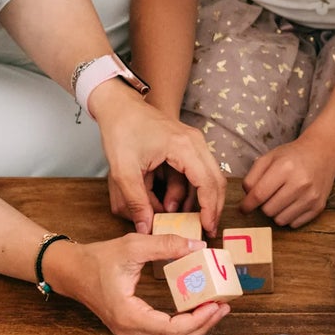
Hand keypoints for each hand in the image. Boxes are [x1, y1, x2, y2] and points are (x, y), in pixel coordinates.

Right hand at [48, 233, 229, 334]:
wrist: (72, 271)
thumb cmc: (99, 259)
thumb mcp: (133, 245)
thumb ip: (166, 245)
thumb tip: (199, 246)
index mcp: (129, 316)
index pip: (173, 331)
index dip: (200, 320)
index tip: (217, 303)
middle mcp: (129, 333)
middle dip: (204, 328)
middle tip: (222, 307)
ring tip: (212, 314)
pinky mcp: (133, 334)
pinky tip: (195, 318)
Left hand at [93, 83, 225, 235]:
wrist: (118, 105)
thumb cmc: (121, 130)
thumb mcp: (123, 170)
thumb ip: (136, 201)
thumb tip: (146, 228)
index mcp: (185, 147)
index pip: (208, 183)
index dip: (210, 209)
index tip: (207, 229)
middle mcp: (196, 143)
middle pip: (215, 181)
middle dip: (210, 207)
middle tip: (204, 229)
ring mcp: (194, 143)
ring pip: (206, 178)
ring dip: (192, 199)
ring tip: (171, 214)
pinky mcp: (187, 146)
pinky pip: (194, 172)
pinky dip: (185, 189)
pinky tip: (167, 200)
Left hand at [240, 129, 334, 226]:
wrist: (323, 153)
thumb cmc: (293, 155)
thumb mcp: (269, 157)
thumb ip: (252, 177)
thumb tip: (247, 199)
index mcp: (285, 168)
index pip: (259, 195)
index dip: (247, 205)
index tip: (243, 208)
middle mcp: (300, 183)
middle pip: (268, 210)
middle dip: (263, 206)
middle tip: (268, 197)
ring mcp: (311, 197)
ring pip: (280, 220)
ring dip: (276, 212)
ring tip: (280, 199)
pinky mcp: (319, 207)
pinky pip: (294, 224)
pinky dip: (289, 217)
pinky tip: (292, 204)